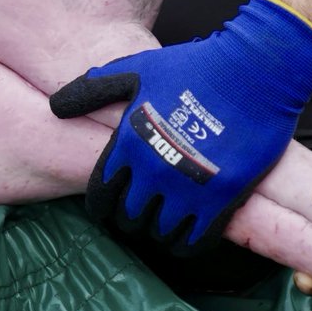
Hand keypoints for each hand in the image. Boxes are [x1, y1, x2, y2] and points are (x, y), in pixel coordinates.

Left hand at [51, 0, 311, 254]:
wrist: (255, 69)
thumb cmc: (195, 66)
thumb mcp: (136, 70)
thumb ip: (92, 89)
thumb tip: (56, 106)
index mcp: (129, 143)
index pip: (100, 193)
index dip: (100, 204)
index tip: (106, 206)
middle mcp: (154, 170)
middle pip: (128, 217)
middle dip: (128, 217)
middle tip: (137, 213)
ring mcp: (189, 187)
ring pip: (159, 233)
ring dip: (157, 231)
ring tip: (161, 223)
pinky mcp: (223, 197)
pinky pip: (195, 240)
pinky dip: (185, 244)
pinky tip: (185, 237)